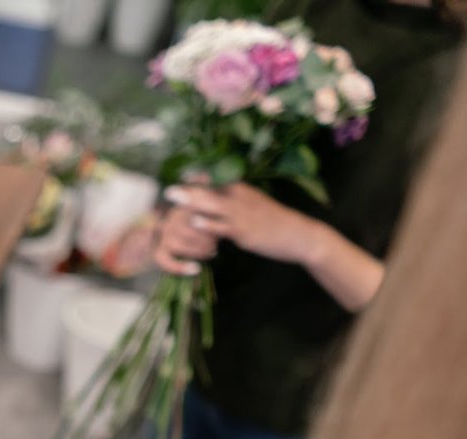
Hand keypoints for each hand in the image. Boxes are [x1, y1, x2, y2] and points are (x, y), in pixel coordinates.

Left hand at [153, 203, 219, 275]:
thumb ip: (192, 267)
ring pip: (185, 233)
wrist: (208, 211)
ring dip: (202, 242)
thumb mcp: (194, 254)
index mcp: (161, 242)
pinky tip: (215, 232)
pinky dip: (206, 227)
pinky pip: (195, 219)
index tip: (197, 270)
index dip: (177, 267)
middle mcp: (164, 228)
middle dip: (195, 252)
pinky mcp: (186, 205)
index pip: (161, 258)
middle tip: (211, 253)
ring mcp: (174, 215)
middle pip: (175, 244)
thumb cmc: (200, 239)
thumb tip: (194, 292)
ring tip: (213, 244)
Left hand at [163, 182, 326, 267]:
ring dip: (191, 200)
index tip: (181, 175)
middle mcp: (241, 198)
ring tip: (173, 197)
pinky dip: (209, 225)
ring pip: (213, 205)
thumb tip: (217, 203)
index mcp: (243, 190)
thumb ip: (235, 203)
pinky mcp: (245, 231)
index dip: (197, 179)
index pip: (216, 179)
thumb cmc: (275, 223)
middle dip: (188, 188)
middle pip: (210, 189)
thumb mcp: (254, 207)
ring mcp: (243, 214)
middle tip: (167, 187)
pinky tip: (196, 222)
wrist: (299, 235)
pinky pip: (224, 227)